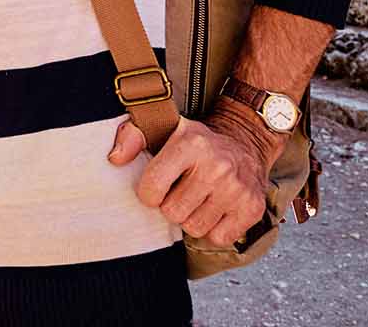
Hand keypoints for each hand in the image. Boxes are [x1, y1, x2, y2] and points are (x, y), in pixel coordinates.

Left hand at [107, 112, 272, 246]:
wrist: (246, 143)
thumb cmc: (197, 143)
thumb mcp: (165, 129)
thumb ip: (132, 136)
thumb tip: (115, 158)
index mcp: (191, 143)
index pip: (151, 189)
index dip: (149, 193)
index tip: (158, 185)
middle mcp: (217, 166)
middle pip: (172, 213)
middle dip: (172, 205)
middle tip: (184, 190)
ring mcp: (237, 188)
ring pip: (194, 228)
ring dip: (193, 218)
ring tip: (201, 198)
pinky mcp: (252, 208)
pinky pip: (218, 238)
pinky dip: (215, 229)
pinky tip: (217, 208)